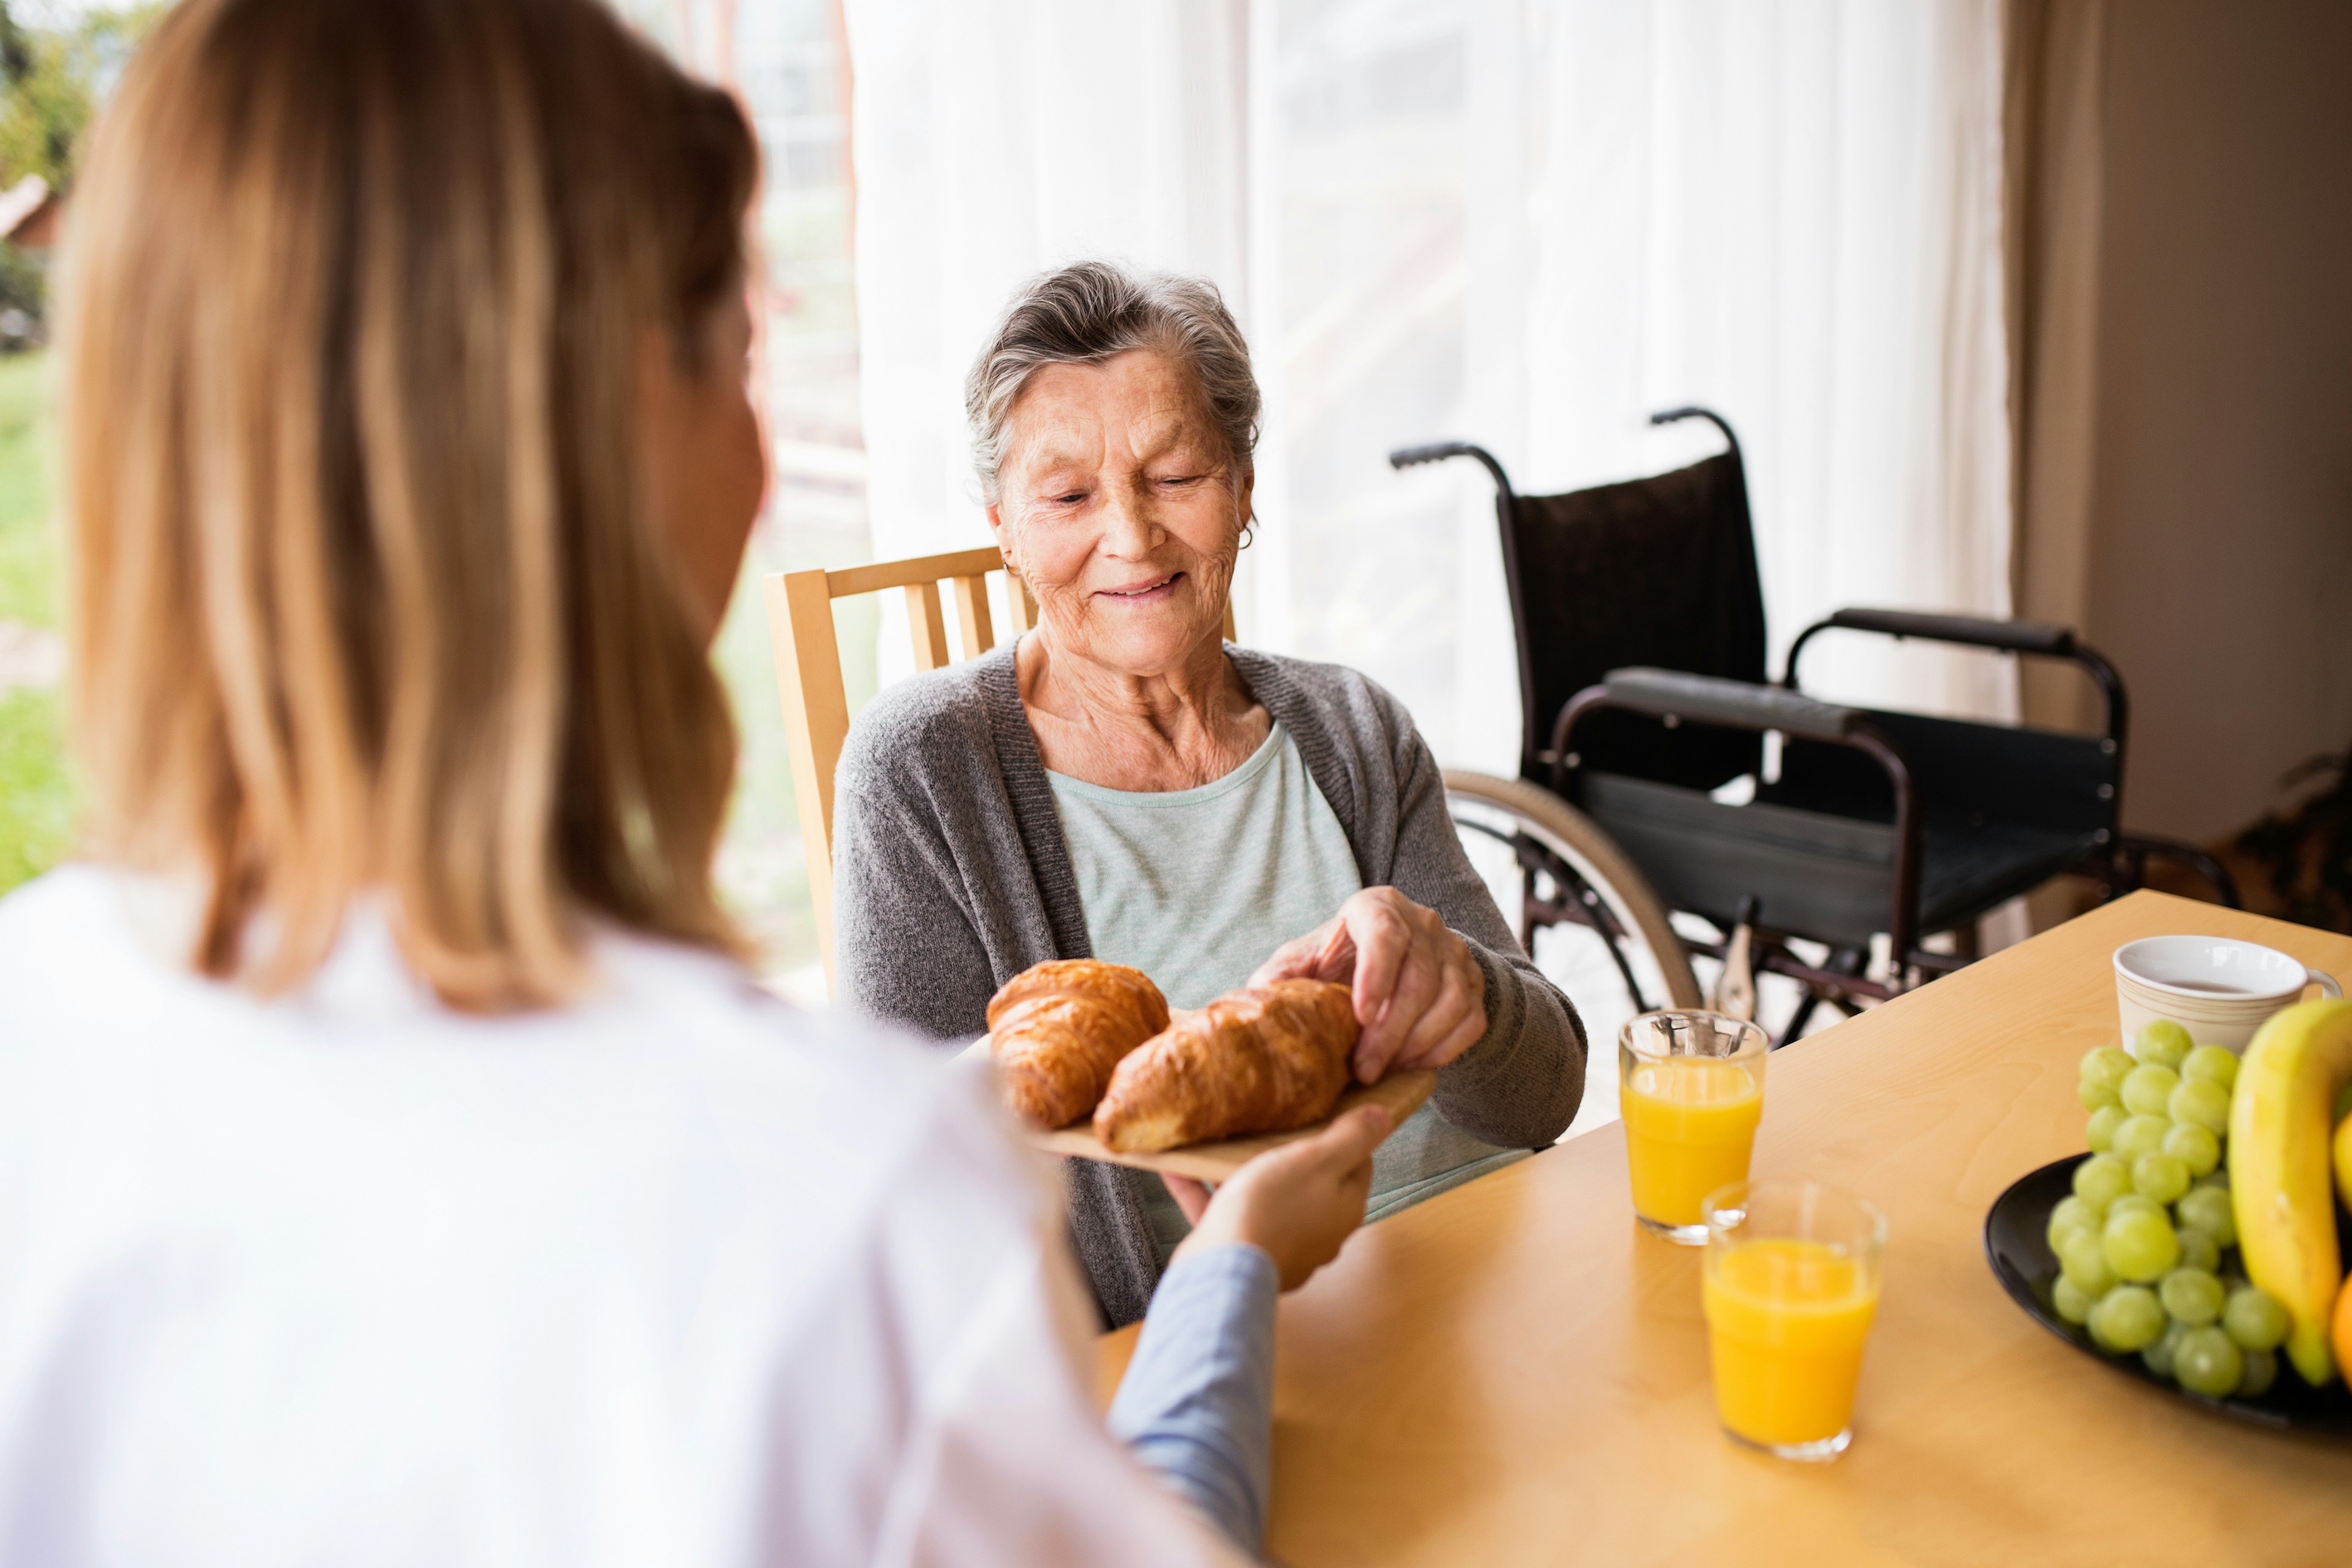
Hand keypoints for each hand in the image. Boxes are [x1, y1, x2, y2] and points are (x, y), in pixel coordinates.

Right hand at [1165, 1105, 1392, 1290]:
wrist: (1224, 1269)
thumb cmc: (1273, 1210)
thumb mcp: (1319, 1160)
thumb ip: (1353, 1138)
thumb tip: (1384, 1117)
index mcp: (1343, 1207)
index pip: (1356, 1162)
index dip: (1342, 1133)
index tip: (1322, 1109)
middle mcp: (1317, 1230)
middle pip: (1308, 1180)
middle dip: (1288, 1151)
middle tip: (1268, 1119)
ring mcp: (1279, 1243)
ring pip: (1262, 1196)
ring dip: (1238, 1168)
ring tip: (1217, 1137)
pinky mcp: (1240, 1250)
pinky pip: (1221, 1211)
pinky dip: (1201, 1188)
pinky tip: (1177, 1163)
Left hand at [1248, 886, 1487, 1082]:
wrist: (1391, 967)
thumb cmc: (1336, 964)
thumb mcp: (1303, 962)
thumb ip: (1279, 978)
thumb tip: (1258, 1004)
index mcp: (1377, 907)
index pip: (1385, 934)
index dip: (1376, 976)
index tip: (1361, 1017)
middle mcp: (1423, 922)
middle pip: (1419, 977)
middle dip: (1390, 1031)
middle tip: (1364, 1069)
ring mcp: (1454, 952)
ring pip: (1450, 1001)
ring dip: (1417, 1044)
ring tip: (1383, 1069)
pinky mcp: (1474, 983)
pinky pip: (1470, 1021)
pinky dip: (1443, 1049)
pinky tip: (1412, 1064)